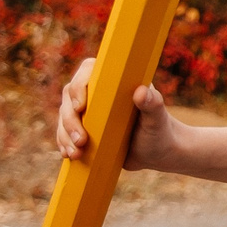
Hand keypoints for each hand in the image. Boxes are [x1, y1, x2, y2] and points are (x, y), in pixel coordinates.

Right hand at [54, 57, 181, 168]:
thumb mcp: (157, 119)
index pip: (88, 71)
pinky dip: (64, 144)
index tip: (80, 106)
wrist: (158, 152)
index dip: (79, 85)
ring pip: (65, 117)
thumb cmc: (161, 130)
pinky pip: (65, 133)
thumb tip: (142, 91)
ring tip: (76, 154)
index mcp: (116, 82)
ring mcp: (89, 112)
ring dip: (65, 135)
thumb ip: (153, 104)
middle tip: (81, 141)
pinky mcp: (84, 129)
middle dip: (70, 120)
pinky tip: (68, 155)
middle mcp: (98, 93)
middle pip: (70, 98)